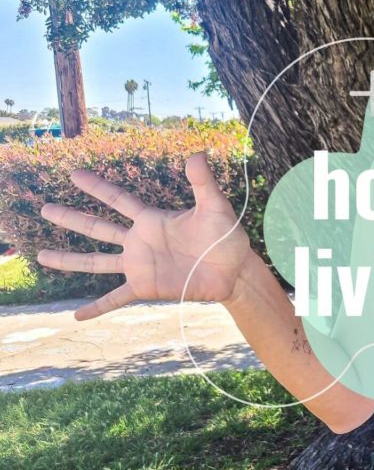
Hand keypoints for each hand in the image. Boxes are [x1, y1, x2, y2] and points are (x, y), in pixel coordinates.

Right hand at [37, 152, 254, 319]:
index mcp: (152, 220)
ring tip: (42, 256)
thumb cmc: (227, 237)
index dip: (97, 186)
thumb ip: (203, 182)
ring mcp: (140, 265)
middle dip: (71, 218)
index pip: (118, 199)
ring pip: (97, 262)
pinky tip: (77, 315)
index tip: (74, 174)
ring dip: (70, 260)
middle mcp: (140, 241)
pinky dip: (97, 307)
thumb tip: (197, 153)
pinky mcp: (146, 287)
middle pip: (98, 227)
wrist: (235, 271)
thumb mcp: (215, 206)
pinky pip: (116, 298)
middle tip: (44, 209)